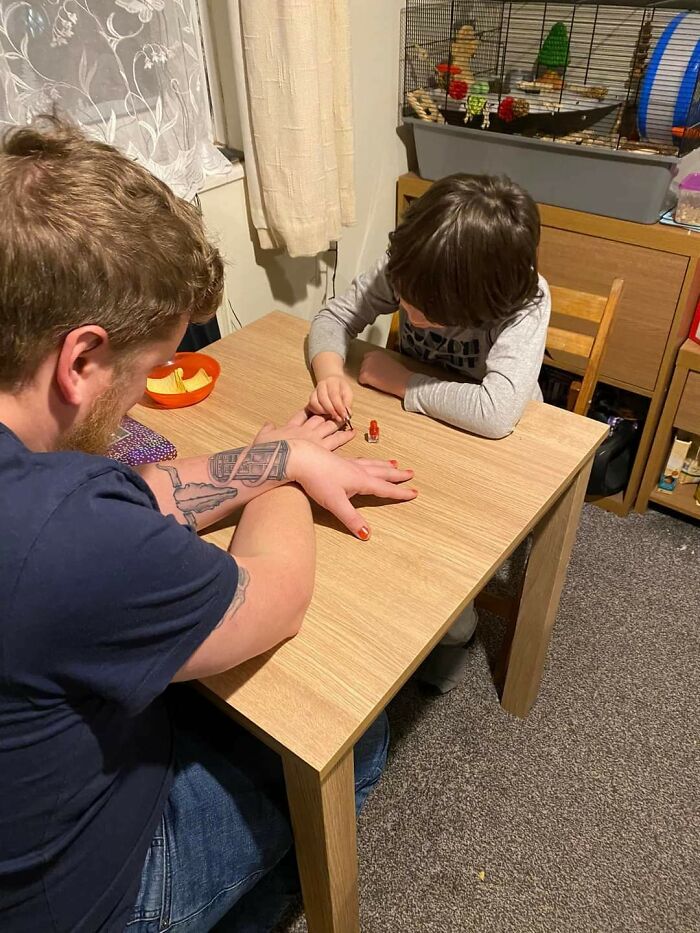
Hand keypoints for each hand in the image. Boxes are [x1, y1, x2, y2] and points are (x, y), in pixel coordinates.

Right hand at [253, 409, 353, 451]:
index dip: (308, 410)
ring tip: (347, 418)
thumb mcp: (262, 437)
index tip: (314, 406)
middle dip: (328, 413)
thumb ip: (266, 429)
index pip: (301, 415)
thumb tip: (268, 424)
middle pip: (318, 419)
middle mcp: (304, 430)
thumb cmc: (265, 450)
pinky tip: (352, 433)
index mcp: (290, 427)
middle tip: (337, 409)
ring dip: (338, 423)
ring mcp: (314, 439)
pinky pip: (337, 441)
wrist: (273, 459)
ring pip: (329, 427)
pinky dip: (345, 436)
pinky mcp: (322, 449)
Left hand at [288, 442, 416, 539]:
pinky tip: (364, 460)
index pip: (385, 489)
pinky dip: (368, 460)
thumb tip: (367, 535)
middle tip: (410, 473)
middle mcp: (357, 470)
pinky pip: (359, 459)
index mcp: (361, 481)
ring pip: (371, 464)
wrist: (301, 458)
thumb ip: (351, 519)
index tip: (414, 492)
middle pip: (382, 473)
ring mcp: (347, 463)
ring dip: (384, 465)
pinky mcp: (337, 459)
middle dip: (397, 475)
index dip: (400, 492)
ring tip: (393, 464)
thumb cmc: (317, 480)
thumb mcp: (336, 503)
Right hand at [308, 375, 353, 422]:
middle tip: (338, 418)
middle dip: (331, 410)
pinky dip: (318, 411)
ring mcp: (314, 391)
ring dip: (323, 411)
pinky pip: (311, 406)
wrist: (333, 384)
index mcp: (333, 382)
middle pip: (323, 398)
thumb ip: (347, 404)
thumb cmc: (341, 391)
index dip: (339, 407)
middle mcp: (322, 385)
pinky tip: (325, 414)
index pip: (334, 395)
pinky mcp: (310, 398)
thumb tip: (347, 415)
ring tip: (332, 415)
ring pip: (315, 402)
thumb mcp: (348, 394)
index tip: (344, 416)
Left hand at [359, 351, 410, 398]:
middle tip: (378, 376)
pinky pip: (361, 381)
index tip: (376, 370)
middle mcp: (369, 357)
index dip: (371, 366)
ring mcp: (366, 366)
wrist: (402, 380)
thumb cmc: (399, 373)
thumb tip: (375, 366)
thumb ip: (379, 361)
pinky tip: (376, 383)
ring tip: (379, 380)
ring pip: (362, 373)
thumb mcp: (388, 361)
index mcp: (376, 353)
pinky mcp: (364, 375)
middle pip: (363, 366)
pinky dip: (367, 384)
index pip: (367, 358)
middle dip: (368, 371)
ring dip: (368, 378)